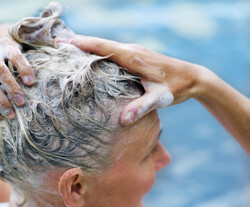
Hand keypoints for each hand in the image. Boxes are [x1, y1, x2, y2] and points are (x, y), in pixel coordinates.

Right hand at [55, 36, 200, 125]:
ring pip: (105, 45)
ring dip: (86, 45)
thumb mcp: (160, 99)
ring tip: (67, 49)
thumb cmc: (176, 87)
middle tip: (57, 43)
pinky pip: (111, 51)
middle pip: (99, 42)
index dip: (81, 44)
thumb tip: (123, 120)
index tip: (62, 42)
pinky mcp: (135, 56)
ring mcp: (133, 52)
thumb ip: (142, 107)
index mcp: (133, 57)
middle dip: (78, 42)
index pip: (102, 47)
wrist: (193, 77)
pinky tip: (90, 58)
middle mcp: (131, 50)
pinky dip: (97, 51)